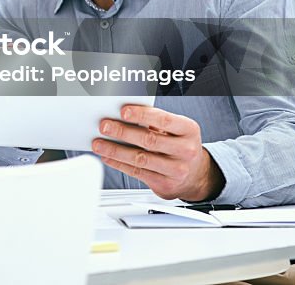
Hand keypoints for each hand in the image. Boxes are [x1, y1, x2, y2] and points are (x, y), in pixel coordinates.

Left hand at [92, 105, 224, 201]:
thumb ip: (155, 121)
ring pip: (140, 159)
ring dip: (115, 150)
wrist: (196, 175)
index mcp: (189, 130)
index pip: (163, 119)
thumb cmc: (179, 145)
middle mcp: (186, 150)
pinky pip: (137, 173)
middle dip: (123, 132)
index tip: (123, 111)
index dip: (142, 115)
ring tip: (99, 144)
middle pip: (149, 140)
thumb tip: (123, 114)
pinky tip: (107, 157)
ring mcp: (177, 169)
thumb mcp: (176, 129)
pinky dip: (119, 164)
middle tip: (104, 126)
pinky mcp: (166, 184)